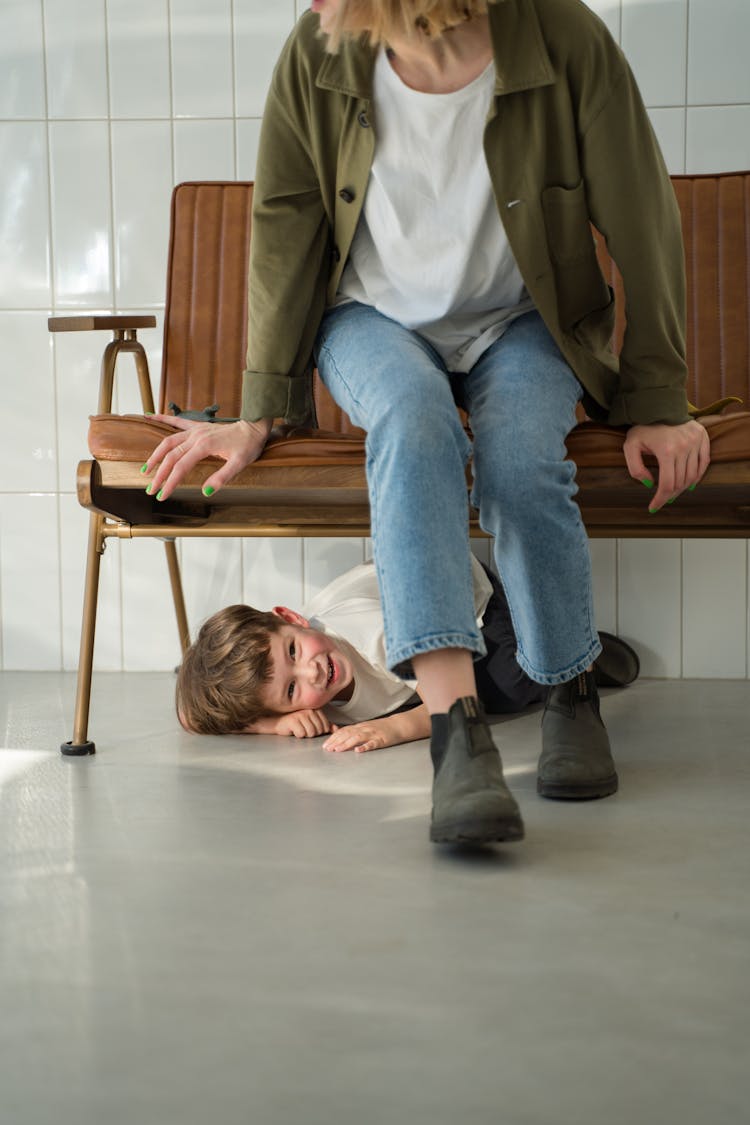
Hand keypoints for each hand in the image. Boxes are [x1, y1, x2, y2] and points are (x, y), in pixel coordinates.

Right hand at [142, 415, 273, 500]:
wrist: (254, 427)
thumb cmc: (248, 446)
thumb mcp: (239, 464)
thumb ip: (221, 478)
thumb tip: (206, 492)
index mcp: (204, 446)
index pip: (181, 467)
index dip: (170, 482)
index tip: (162, 495)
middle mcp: (196, 436)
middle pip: (171, 456)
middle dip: (159, 474)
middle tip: (151, 489)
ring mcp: (195, 430)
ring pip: (169, 441)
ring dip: (156, 455)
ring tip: (146, 469)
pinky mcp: (197, 426)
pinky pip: (176, 421)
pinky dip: (162, 419)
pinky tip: (149, 417)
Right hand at [249, 710, 338, 738]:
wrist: (278, 722)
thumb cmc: (295, 723)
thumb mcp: (311, 723)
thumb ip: (325, 725)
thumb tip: (336, 729)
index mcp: (316, 709)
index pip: (325, 726)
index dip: (319, 732)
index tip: (310, 728)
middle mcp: (309, 710)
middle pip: (319, 730)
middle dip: (312, 733)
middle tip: (303, 729)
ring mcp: (301, 714)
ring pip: (311, 733)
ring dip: (305, 735)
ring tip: (299, 729)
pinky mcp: (293, 720)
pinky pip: (302, 734)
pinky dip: (298, 735)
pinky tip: (293, 730)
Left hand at [323, 719, 394, 753]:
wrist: (398, 725)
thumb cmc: (382, 728)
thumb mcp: (366, 728)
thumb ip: (355, 732)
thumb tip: (341, 737)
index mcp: (360, 727)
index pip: (343, 731)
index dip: (333, 738)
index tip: (325, 745)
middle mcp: (364, 729)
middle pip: (348, 734)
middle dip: (336, 742)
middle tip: (327, 749)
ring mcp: (373, 734)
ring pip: (357, 737)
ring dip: (346, 744)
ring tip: (338, 750)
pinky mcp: (382, 740)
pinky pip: (373, 743)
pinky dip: (365, 747)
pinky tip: (359, 751)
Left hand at [623, 419, 709, 511]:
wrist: (659, 404)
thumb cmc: (643, 427)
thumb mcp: (630, 446)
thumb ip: (635, 468)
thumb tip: (648, 485)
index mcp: (666, 450)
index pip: (667, 484)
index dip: (660, 499)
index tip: (653, 508)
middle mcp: (684, 447)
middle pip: (680, 482)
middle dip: (670, 495)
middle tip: (662, 500)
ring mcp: (696, 442)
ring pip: (693, 475)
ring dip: (683, 487)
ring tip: (673, 492)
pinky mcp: (702, 437)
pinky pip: (704, 463)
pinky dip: (698, 475)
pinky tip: (690, 483)